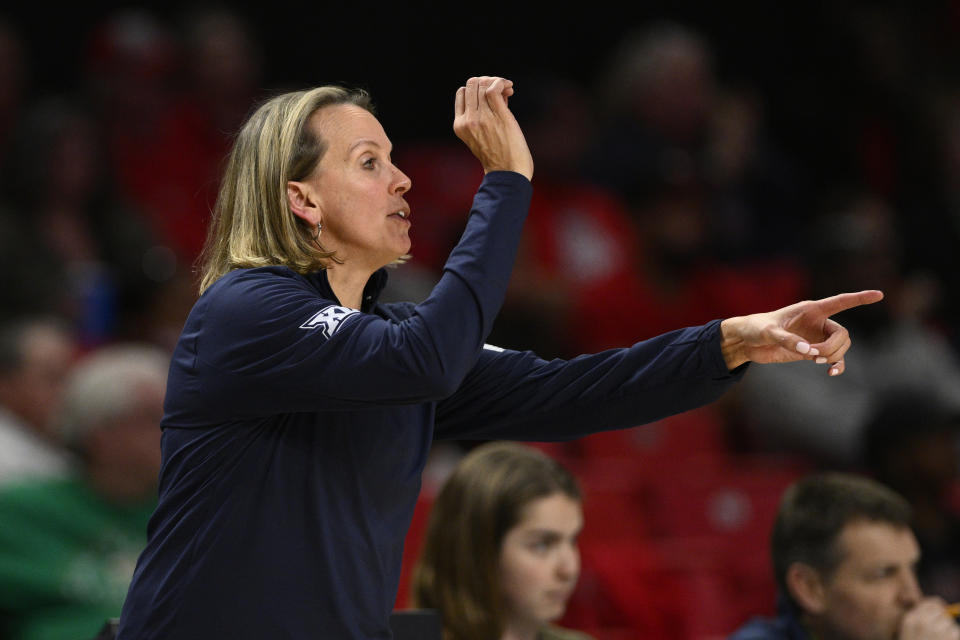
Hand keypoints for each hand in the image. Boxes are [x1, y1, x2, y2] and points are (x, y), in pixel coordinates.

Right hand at [453, 76, 533, 179]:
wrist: (509, 174)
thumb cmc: (500, 158)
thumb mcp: (482, 137)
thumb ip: (484, 115)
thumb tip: (496, 91)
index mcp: (459, 125)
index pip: (462, 93)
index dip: (476, 89)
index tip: (490, 96)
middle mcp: (467, 120)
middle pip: (472, 84)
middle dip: (487, 82)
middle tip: (502, 92)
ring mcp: (482, 118)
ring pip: (483, 83)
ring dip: (497, 81)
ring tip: (508, 90)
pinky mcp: (498, 116)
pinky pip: (494, 88)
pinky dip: (502, 82)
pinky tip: (509, 87)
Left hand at [719, 290, 883, 373]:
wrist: (748, 342)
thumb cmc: (756, 328)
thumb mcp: (768, 332)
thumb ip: (787, 339)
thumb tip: (809, 351)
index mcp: (811, 310)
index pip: (841, 302)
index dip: (860, 298)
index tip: (879, 294)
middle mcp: (817, 323)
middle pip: (843, 334)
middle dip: (833, 347)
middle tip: (814, 356)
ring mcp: (816, 338)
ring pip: (841, 347)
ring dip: (833, 356)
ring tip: (815, 361)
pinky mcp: (811, 352)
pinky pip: (834, 359)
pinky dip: (836, 365)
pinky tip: (832, 373)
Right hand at [900, 598, 959, 639]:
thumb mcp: (909, 631)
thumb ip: (919, 617)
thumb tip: (940, 606)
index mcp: (911, 619)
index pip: (930, 603)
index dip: (937, 608)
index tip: (940, 613)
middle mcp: (923, 622)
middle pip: (942, 611)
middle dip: (942, 619)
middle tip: (939, 630)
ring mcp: (937, 630)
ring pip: (950, 622)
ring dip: (948, 629)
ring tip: (941, 639)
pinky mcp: (950, 637)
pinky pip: (956, 631)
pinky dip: (953, 637)